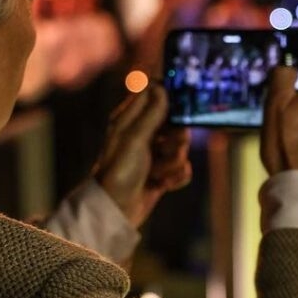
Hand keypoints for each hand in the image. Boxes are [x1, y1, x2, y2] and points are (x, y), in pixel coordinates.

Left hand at [93, 83, 191, 228]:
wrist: (115, 210)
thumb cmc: (118, 171)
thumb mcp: (134, 138)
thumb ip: (151, 113)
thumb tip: (162, 87)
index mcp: (131, 120)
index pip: (155, 95)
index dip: (171, 98)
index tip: (182, 106)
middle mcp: (143, 134)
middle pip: (175, 123)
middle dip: (177, 139)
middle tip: (167, 148)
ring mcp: (154, 154)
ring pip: (181, 147)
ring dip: (174, 162)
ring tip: (158, 172)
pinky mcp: (162, 173)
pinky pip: (182, 168)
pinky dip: (176, 176)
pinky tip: (163, 183)